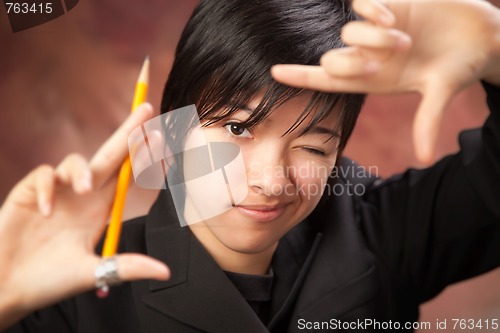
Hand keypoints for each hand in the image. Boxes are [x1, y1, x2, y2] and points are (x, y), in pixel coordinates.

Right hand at [0, 103, 169, 328]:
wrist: (6, 288)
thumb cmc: (49, 281)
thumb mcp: (95, 272)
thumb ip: (128, 267)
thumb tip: (165, 273)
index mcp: (101, 208)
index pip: (127, 175)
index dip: (141, 156)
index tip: (160, 137)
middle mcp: (83, 195)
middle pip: (109, 156)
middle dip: (128, 132)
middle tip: (147, 109)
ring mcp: (57, 191)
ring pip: (76, 162)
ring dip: (83, 171)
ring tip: (86, 191)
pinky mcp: (30, 192)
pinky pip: (43, 176)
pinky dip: (47, 188)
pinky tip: (45, 212)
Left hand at [271, 0, 499, 161]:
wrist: (482, 35)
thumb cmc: (461, 65)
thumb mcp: (442, 91)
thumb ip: (428, 120)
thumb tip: (423, 158)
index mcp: (375, 81)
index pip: (328, 81)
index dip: (301, 77)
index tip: (273, 73)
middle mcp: (369, 58)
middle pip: (333, 60)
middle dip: (356, 60)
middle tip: (393, 56)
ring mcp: (375, 33)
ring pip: (347, 33)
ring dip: (373, 37)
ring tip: (404, 38)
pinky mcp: (387, 7)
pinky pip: (361, 6)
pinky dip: (373, 11)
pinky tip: (394, 15)